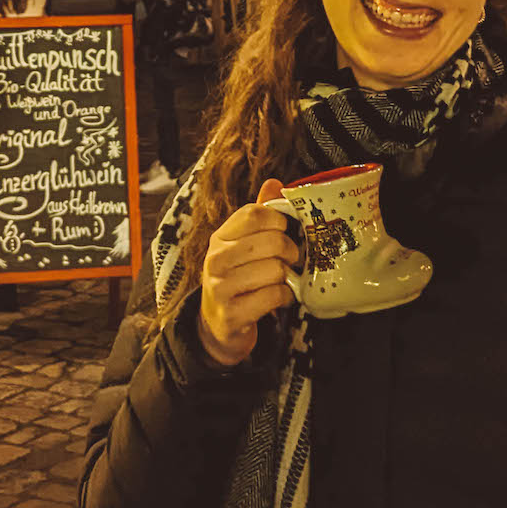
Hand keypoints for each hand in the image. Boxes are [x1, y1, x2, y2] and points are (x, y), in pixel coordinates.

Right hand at [197, 178, 297, 366]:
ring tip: (281, 280)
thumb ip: (259, 216)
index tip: (284, 231)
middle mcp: (216, 259)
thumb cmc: (237, 278)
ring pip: (276, 270)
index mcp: (220, 237)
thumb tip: (274, 182)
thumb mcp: (243, 245)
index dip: (279, 221)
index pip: (255, 214)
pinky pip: (274, 296)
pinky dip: (285, 298)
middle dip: (290, 251)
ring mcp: (221, 287)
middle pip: (272, 241)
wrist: (218, 325)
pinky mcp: (232, 313)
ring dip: (287, 278)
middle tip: (288, 260)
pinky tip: (279, 299)